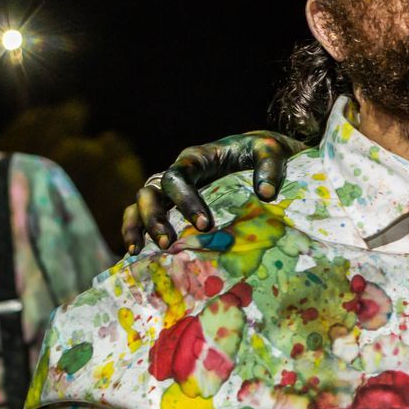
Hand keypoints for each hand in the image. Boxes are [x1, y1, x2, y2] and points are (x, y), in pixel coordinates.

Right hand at [122, 131, 304, 252]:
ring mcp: (172, 192)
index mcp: (196, 158)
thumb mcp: (271, 151)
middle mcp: (178, 174)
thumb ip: (269, 168)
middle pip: (150, 191)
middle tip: (168, 244)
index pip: (178, 177)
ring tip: (138, 252)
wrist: (265, 156)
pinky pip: (144, 219)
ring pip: (139, 204)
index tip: (204, 225)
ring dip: (137, 227)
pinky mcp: (174, 208)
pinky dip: (137, 234)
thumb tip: (265, 195)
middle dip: (154, 218)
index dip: (186, 201)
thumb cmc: (264, 152)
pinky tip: (136, 257)